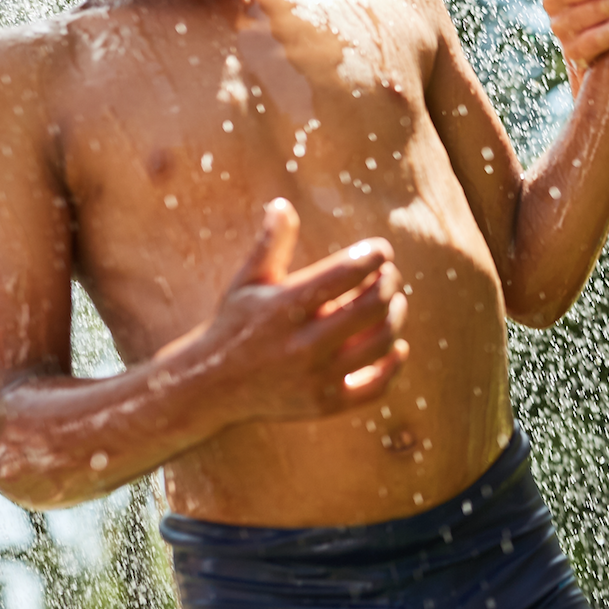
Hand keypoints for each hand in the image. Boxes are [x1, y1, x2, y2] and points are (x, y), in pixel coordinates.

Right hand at [208, 200, 408, 423]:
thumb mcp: (247, 282)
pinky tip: (396, 345)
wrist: (212, 386)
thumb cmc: (234, 323)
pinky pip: (376, 386)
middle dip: (390, 283)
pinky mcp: (325, 404)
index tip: (381, 250)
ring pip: (381, 343)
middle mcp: (302, 345)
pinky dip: (393, 364)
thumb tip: (283, 204)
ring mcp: (316, 378)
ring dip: (395, 316)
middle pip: (372, 306)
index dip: (373, 255)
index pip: (346, 273)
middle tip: (390, 275)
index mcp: (284, 308)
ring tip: (392, 302)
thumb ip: (269, 244)